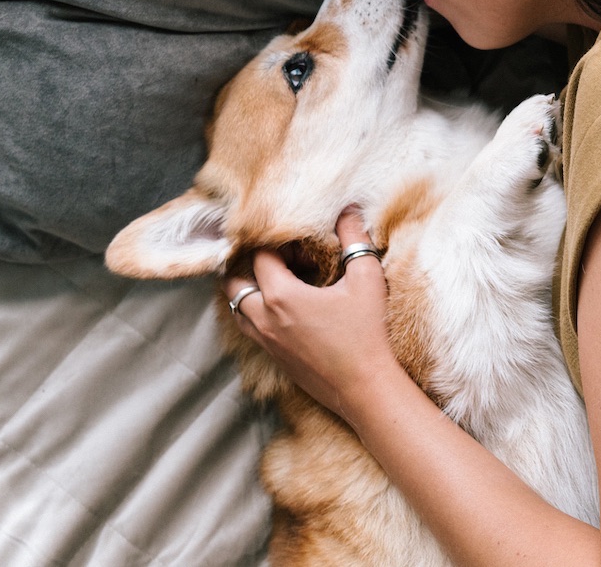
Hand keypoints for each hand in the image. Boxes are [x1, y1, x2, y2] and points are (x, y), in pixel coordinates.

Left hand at [223, 209, 397, 421]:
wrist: (365, 388)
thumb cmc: (367, 333)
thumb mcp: (366, 280)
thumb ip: (354, 239)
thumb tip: (347, 211)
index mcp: (281, 296)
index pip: (260, 256)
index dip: (278, 243)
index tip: (302, 245)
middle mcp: (264, 318)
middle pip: (234, 282)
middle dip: (252, 265)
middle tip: (282, 260)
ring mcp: (266, 341)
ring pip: (236, 308)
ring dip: (250, 290)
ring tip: (278, 282)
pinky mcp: (274, 358)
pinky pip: (249, 329)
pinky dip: (256, 312)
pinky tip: (286, 310)